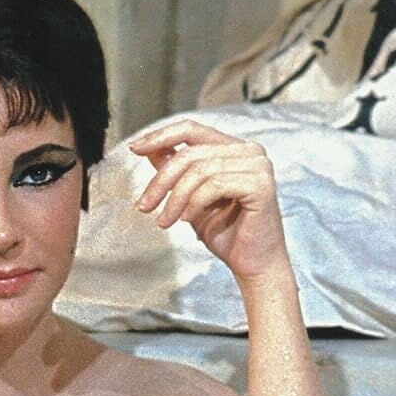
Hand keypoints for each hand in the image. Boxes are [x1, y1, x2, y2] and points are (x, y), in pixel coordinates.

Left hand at [130, 118, 289, 281]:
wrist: (252, 265)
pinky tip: (188, 220)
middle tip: (144, 206)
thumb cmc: (227, 234)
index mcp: (233, 149)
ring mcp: (258, 165)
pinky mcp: (260, 184)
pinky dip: (195, 204)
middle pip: (190, 152)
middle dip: (161, 181)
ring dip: (175, 198)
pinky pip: (215, 185)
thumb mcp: (190, 198)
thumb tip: (152, 149)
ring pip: (199, 170)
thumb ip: (176, 171)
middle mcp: (249, 151)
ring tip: (165, 221)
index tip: (135, 149)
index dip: (160, 136)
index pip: (192, 129)